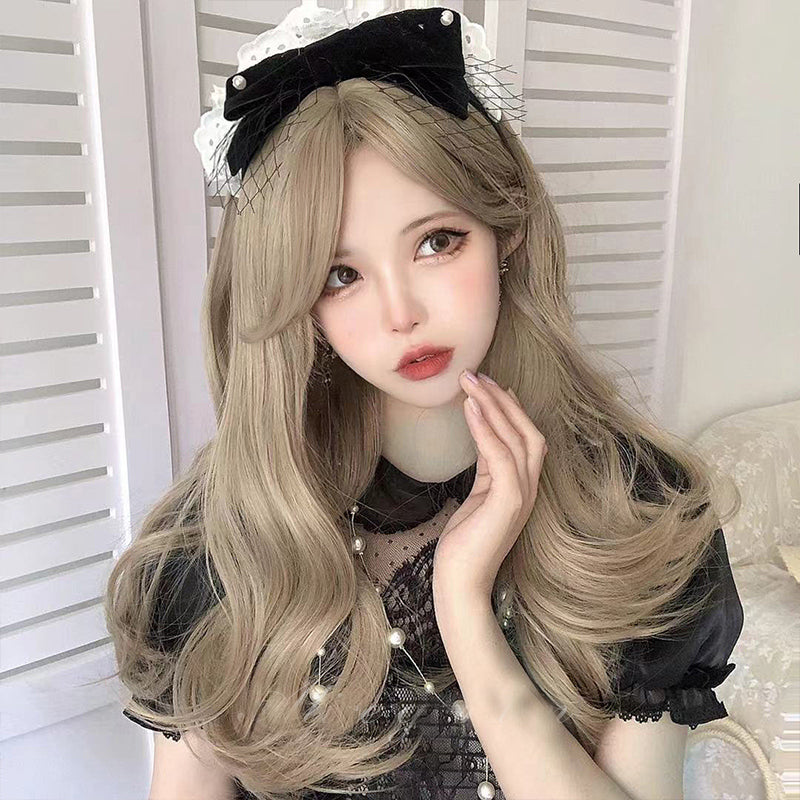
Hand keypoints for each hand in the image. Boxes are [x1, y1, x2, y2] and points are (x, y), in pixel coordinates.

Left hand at [432, 371, 547, 599]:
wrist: (460, 585)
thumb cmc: (464, 545)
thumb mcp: (477, 498)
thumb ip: (486, 469)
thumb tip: (482, 437)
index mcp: (522, 487)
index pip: (524, 438)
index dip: (511, 409)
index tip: (490, 384)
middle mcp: (529, 489)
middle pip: (527, 431)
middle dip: (502, 399)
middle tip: (476, 374)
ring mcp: (522, 496)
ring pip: (517, 438)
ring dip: (493, 405)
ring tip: (470, 381)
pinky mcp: (508, 503)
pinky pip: (500, 456)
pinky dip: (486, 428)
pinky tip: (470, 408)